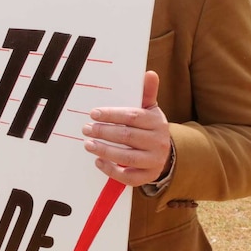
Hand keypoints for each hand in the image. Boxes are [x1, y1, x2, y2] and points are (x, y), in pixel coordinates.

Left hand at [81, 71, 171, 186]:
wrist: (165, 152)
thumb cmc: (150, 127)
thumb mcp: (150, 109)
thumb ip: (147, 93)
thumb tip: (149, 73)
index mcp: (157, 122)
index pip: (132, 117)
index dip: (111, 115)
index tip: (93, 114)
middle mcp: (158, 142)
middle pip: (127, 137)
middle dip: (103, 132)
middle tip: (86, 128)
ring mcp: (154, 160)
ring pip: (127, 157)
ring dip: (104, 151)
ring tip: (88, 144)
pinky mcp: (149, 176)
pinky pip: (129, 176)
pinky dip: (112, 170)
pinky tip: (98, 161)